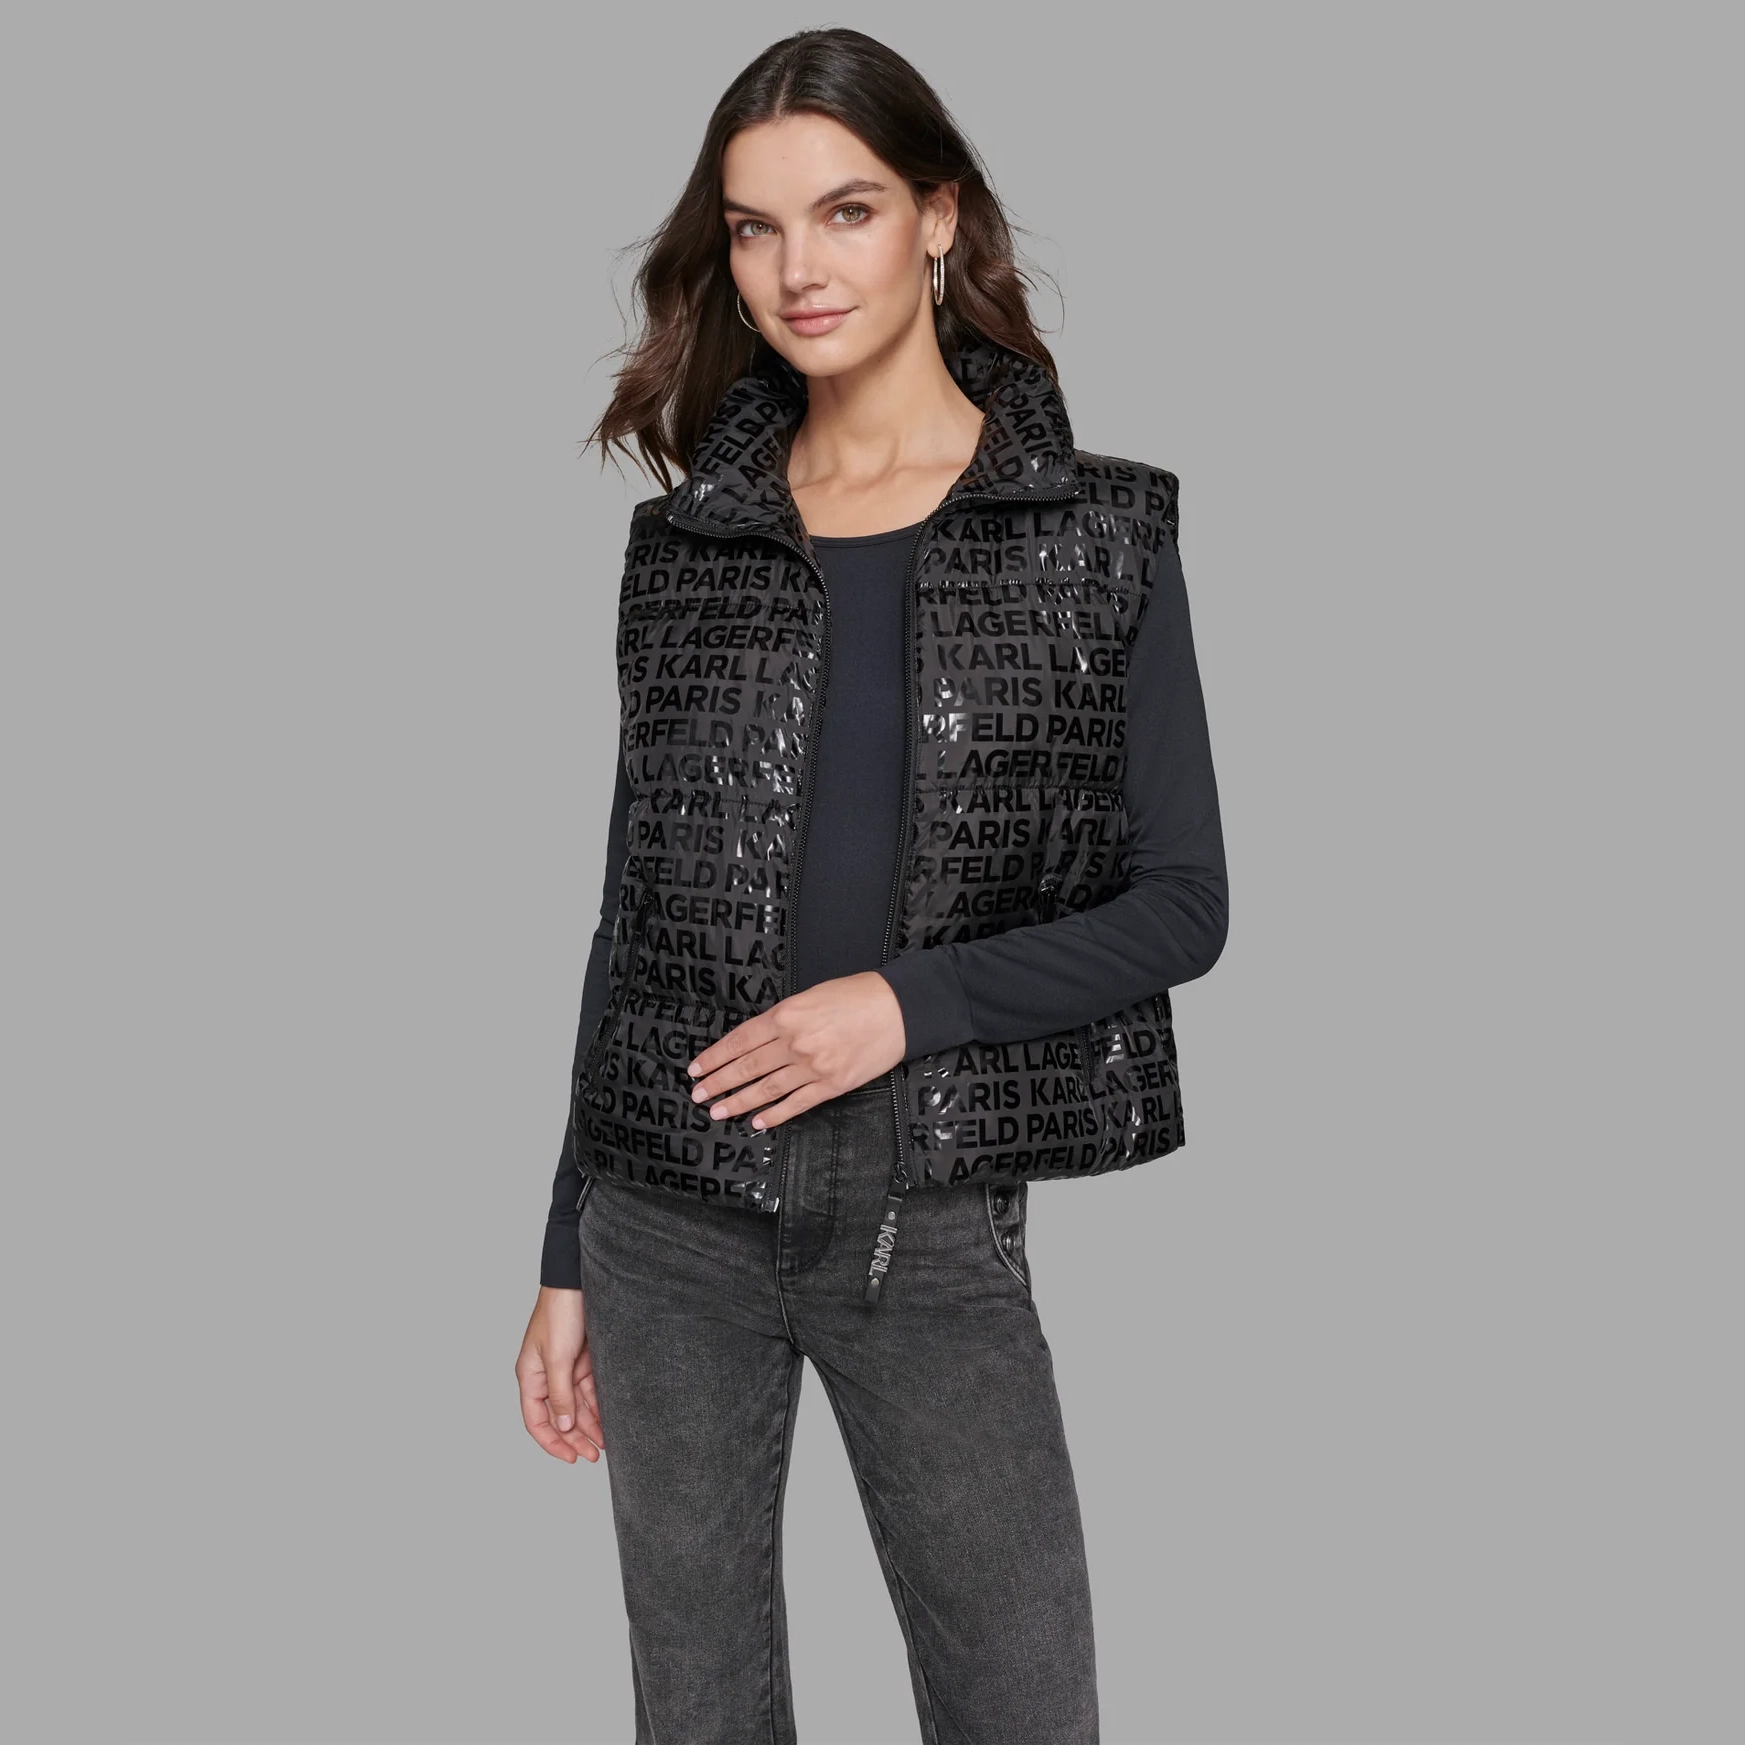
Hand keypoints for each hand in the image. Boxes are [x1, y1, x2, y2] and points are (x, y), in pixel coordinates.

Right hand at [516, 1286, 605, 1463]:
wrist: (580, 1281)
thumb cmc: (560, 1312)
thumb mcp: (557, 1358)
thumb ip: (560, 1395)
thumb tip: (562, 1427)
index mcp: (531, 1376)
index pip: (536, 1421)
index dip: (551, 1442)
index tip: (571, 1458)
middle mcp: (547, 1376)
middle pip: (560, 1418)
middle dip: (575, 1439)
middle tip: (594, 1456)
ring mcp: (567, 1369)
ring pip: (578, 1407)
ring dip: (591, 1426)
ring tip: (607, 1445)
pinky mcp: (585, 1361)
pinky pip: (592, 1392)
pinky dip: (600, 1407)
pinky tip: (611, 1421)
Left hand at [685, 970, 905, 1129]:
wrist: (898, 1009)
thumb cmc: (856, 995)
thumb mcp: (811, 995)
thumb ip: (783, 1018)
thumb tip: (758, 1040)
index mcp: (786, 1015)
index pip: (740, 1041)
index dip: (715, 1057)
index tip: (697, 1068)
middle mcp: (795, 1042)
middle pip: (747, 1067)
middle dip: (718, 1082)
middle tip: (698, 1094)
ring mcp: (813, 1067)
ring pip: (767, 1089)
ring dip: (739, 1102)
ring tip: (718, 1111)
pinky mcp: (832, 1085)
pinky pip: (796, 1104)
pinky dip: (775, 1115)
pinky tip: (758, 1122)